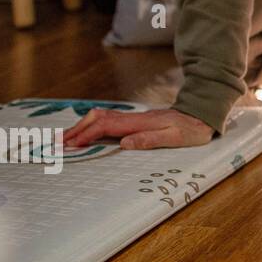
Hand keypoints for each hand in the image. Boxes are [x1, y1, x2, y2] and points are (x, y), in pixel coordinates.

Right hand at [63, 107, 213, 150]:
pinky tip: (86, 133)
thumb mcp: (176, 138)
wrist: (203, 116)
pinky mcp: (136, 120)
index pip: (106, 126)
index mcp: (140, 123)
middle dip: (77, 129)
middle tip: (58, 142)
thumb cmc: (192, 129)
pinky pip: (108, 120)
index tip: (72, 146)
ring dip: (82, 126)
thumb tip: (124, 143)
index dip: (87, 135)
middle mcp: (134, 118)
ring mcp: (134, 118)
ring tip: (65, 138)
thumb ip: (150, 139)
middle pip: (98, 118)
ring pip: (101, 117)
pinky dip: (92, 125)